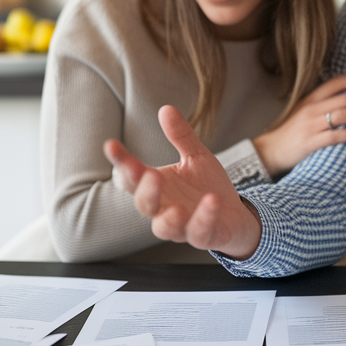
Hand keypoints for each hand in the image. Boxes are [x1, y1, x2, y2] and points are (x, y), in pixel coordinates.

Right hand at [103, 105, 262, 259]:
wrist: (234, 215)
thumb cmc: (207, 186)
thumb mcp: (196, 157)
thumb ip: (181, 136)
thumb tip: (165, 108)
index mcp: (158, 186)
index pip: (132, 175)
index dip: (121, 162)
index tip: (111, 144)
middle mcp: (164, 208)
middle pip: (144, 204)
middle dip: (145, 192)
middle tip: (152, 176)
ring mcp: (182, 226)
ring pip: (164, 228)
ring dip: (168, 219)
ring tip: (177, 209)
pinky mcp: (203, 237)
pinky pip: (199, 232)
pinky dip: (204, 217)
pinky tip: (212, 201)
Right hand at [252, 73, 345, 176]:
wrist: (271, 150)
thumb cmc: (290, 131)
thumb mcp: (303, 111)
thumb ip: (321, 104)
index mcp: (310, 99)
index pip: (335, 83)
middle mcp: (311, 109)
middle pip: (345, 99)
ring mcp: (311, 125)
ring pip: (343, 115)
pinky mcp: (311, 141)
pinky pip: (336, 136)